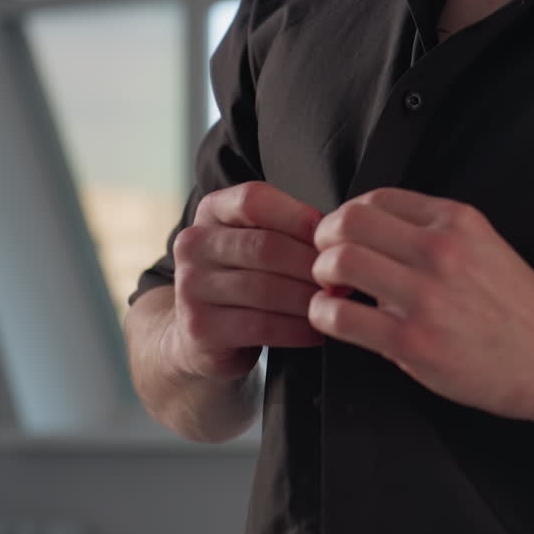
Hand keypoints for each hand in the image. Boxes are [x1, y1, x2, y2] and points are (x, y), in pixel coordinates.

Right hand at [166, 181, 327, 381]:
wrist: (201, 334)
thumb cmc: (248, 277)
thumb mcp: (259, 240)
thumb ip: (289, 228)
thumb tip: (341, 236)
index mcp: (212, 211)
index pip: (254, 200)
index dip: (299, 217)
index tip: (331, 239)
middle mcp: (193, 243)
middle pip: (265, 247)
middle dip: (312, 265)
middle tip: (343, 280)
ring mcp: (190, 286)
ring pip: (266, 289)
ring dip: (309, 299)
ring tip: (334, 304)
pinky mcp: (199, 327)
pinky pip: (261, 326)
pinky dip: (297, 329)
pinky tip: (316, 330)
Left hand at [307, 187, 533, 422]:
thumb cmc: (518, 311)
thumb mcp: (485, 248)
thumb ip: (435, 234)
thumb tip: (375, 234)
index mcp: (457, 222)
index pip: (377, 197)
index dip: (347, 216)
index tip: (345, 236)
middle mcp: (441, 251)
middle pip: (348, 222)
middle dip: (326, 241)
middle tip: (329, 262)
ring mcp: (425, 296)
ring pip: (338, 262)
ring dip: (321, 275)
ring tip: (334, 291)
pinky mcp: (412, 341)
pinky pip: (341, 315)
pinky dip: (324, 314)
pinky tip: (335, 319)